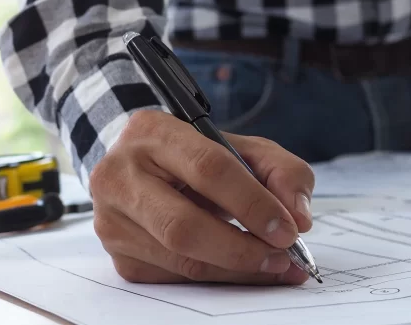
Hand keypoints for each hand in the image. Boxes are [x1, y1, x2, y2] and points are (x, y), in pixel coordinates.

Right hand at [89, 109, 313, 284]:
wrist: (143, 169)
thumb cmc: (198, 157)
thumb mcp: (243, 148)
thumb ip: (282, 172)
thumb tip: (299, 218)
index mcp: (152, 132)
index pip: (208, 170)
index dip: (253, 203)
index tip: (288, 229)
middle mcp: (120, 174)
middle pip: (184, 225)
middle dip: (242, 248)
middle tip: (283, 256)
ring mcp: (112, 219)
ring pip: (180, 258)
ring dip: (235, 269)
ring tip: (273, 265)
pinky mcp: (119, 254)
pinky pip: (175, 277)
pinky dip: (216, 277)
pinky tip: (242, 270)